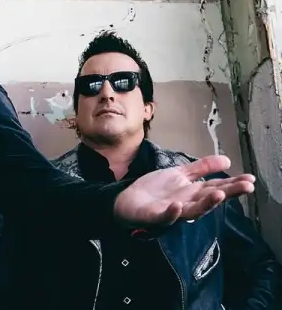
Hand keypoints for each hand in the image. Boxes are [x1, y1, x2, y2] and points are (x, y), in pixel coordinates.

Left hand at [114, 155, 254, 226]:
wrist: (127, 201)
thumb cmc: (155, 190)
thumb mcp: (180, 174)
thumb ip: (201, 168)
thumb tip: (227, 160)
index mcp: (193, 193)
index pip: (217, 187)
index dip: (233, 184)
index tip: (251, 180)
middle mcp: (187, 203)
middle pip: (210, 199)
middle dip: (228, 194)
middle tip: (246, 187)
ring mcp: (171, 212)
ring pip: (192, 211)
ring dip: (205, 204)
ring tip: (218, 194)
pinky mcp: (154, 217)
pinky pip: (165, 217)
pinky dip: (171, 212)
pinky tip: (177, 205)